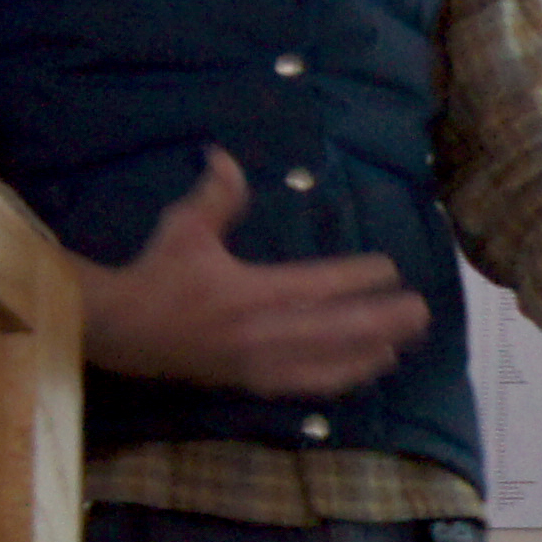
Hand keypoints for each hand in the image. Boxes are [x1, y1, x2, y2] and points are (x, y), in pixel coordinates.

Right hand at [68, 150, 430, 395]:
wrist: (121, 332)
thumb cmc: (157, 273)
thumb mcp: (184, 227)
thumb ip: (215, 195)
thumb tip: (225, 156)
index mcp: (250, 292)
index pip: (316, 286)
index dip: (356, 279)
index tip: (390, 269)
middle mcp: (262, 333)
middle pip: (335, 329)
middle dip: (382, 321)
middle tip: (420, 312)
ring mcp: (259, 364)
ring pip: (328, 362)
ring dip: (371, 352)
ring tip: (406, 342)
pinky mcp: (254, 383)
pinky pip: (307, 386)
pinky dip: (342, 379)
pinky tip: (367, 371)